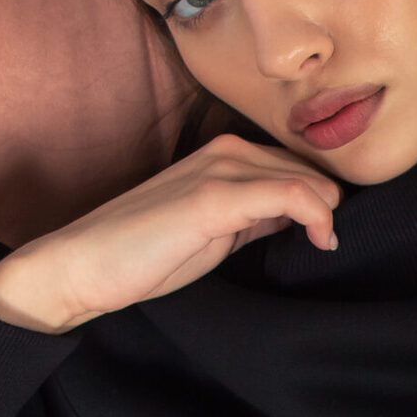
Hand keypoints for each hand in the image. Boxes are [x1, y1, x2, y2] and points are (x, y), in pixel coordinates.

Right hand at [0, 133, 343, 331]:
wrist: (85, 265)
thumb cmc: (144, 254)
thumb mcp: (215, 231)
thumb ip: (254, 216)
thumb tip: (300, 216)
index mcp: (224, 155)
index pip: (297, 164)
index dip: (323, 196)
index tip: (328, 233)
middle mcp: (226, 152)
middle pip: (308, 169)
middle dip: (330, 203)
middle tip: (331, 240)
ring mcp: (220, 170)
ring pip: (306, 179)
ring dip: (328, 212)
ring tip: (326, 244)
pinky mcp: (216, 197)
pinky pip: (292, 196)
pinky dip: (319, 217)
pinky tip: (321, 240)